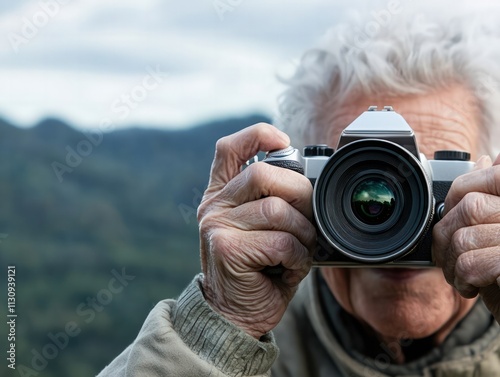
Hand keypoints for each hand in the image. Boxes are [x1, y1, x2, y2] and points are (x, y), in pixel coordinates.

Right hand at [197, 123, 315, 337]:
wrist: (234, 315)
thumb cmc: (257, 270)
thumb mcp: (263, 230)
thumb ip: (273, 202)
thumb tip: (308, 182)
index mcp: (221, 195)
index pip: (230, 149)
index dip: (258, 135)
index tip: (283, 142)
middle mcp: (214, 206)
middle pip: (263, 174)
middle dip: (299, 194)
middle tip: (308, 220)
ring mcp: (216, 226)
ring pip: (277, 210)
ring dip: (303, 233)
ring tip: (300, 251)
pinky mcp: (226, 249)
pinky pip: (281, 241)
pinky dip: (298, 256)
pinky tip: (292, 267)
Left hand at [433, 153, 499, 321]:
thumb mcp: (497, 232)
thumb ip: (493, 197)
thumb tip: (487, 160)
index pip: (482, 179)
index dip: (456, 199)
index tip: (453, 220)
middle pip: (470, 208)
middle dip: (449, 237)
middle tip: (453, 257)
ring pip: (464, 237)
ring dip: (453, 263)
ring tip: (464, 274)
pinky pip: (471, 263)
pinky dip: (463, 280)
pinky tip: (473, 286)